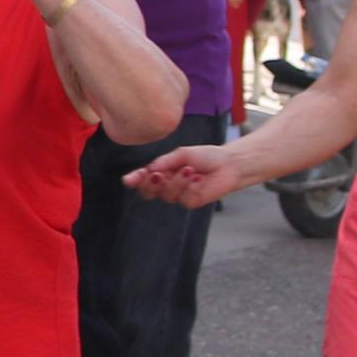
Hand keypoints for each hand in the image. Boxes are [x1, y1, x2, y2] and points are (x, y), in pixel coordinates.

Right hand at [127, 141, 262, 208]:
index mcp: (163, 171)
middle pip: (148, 192)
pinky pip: (182, 198)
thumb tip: (150, 169)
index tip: (128, 179)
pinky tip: (198, 178)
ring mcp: (178, 194)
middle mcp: (167, 184)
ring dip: (175, 182)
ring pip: (165, 195)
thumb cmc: (206, 156)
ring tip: (188, 170)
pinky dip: (189, 186)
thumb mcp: (182, 154)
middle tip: (156, 174)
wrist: (228, 164)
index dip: (135, 179)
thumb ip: (165, 161)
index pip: (144, 177)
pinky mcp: (191, 201)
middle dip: (149, 184)